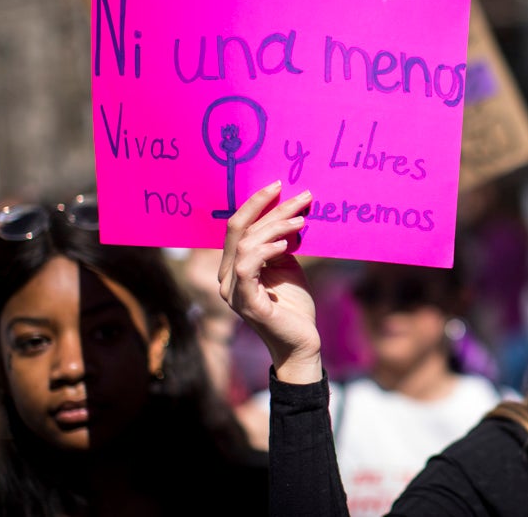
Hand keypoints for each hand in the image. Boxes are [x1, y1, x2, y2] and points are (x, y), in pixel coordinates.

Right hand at [218, 181, 322, 384]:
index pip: (237, 227)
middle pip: (240, 231)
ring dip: (274, 228)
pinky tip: (284, 245)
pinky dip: (265, 251)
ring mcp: (232, 292)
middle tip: (298, 196)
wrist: (301, 341)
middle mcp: (226, 277)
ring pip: (246, 245)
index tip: (278, 185)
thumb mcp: (286, 264)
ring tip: (300, 221)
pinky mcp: (246, 303)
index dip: (255, 203)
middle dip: (268, 208)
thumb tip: (288, 212)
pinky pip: (248, 269)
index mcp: (233, 266)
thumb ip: (279, 242)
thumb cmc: (293, 305)